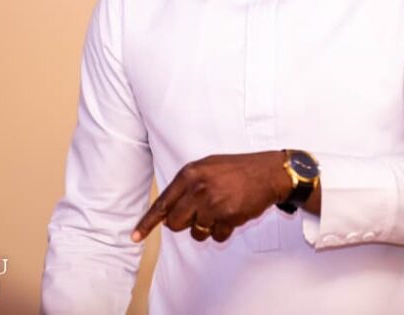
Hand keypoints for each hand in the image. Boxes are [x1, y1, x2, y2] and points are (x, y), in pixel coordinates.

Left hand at [131, 151, 291, 242]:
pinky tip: (233, 215)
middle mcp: (198, 188)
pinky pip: (216, 236)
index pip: (162, 204)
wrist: (268, 172)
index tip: (135, 236)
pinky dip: (224, 231)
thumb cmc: (237, 169)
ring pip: (196, 232)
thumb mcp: (208, 167)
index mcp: (189, 174)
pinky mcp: (228, 216)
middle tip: (201, 213)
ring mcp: (213, 203)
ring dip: (207, 228)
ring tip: (221, 211)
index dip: (147, 223)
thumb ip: (187, 184)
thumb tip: (167, 211)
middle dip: (185, 224)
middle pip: (175, 223)